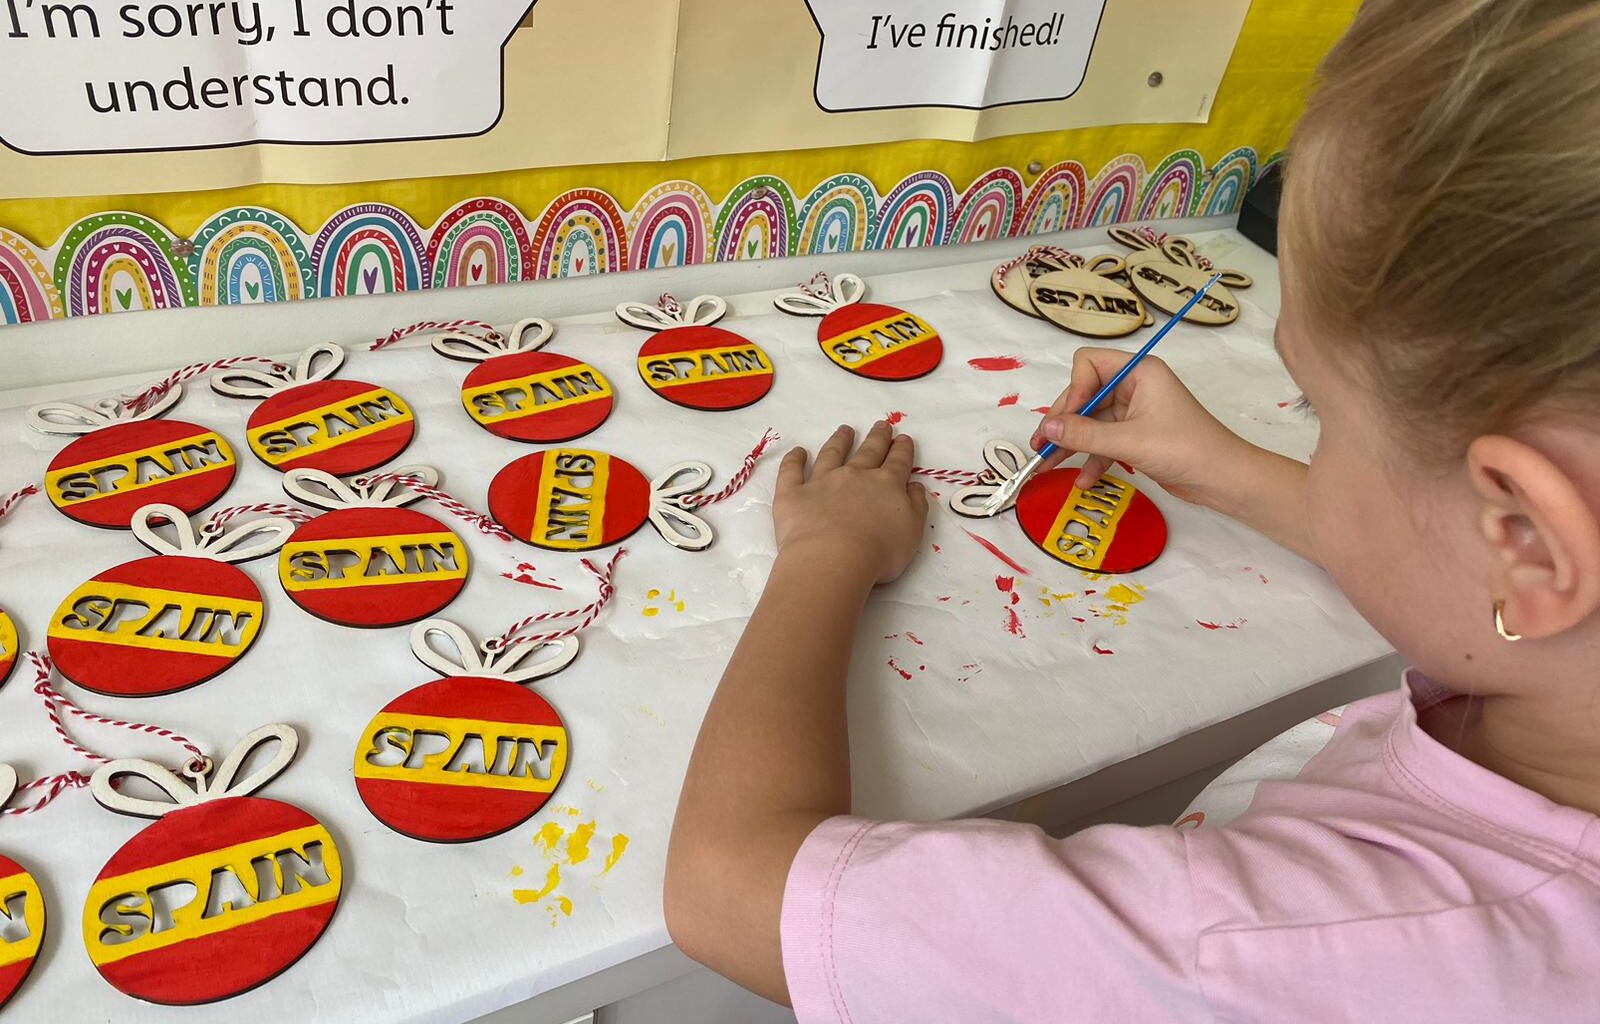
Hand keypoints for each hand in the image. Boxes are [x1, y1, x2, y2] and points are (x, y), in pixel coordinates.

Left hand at [774, 422, 929, 585]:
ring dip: (840, 440)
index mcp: (886, 485)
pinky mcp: (794, 493)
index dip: (902, 450)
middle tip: (881, 425)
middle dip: (877, 438)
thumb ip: (915, 506)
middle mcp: (855, 476)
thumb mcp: (912, 531)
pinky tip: (798, 452)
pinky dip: (794, 459)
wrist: (833, 558)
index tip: (903, 439)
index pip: (898, 462)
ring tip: (845, 430)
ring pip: (832, 454)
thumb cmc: (879, 552)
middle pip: (869, 451)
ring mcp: (823, 481)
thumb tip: (914, 486)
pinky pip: (792, 470)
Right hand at [1029, 348, 1252, 505]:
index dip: (1073, 391)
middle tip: (1041, 447)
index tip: (1065, 421)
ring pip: (1091, 422)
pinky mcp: (1136, 436)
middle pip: (1084, 395)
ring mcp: (1135, 412)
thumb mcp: (1129, 441)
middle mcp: (1134, 386)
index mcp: (1138, 372)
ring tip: (1047, 466)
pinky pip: (1104, 441)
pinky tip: (1083, 480)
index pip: (1088, 364)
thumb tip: (1046, 429)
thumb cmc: (1185, 449)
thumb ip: (1085, 434)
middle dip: (1064, 422)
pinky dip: (1092, 458)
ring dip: (1071, 443)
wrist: (1223, 479)